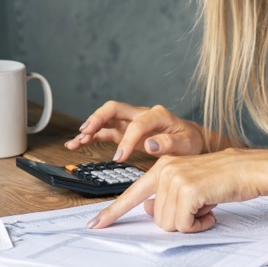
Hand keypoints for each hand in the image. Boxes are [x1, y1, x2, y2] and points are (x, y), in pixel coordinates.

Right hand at [64, 101, 205, 160]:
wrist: (191, 140)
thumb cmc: (189, 141)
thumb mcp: (187, 144)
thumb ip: (170, 143)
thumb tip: (150, 145)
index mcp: (158, 115)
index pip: (137, 124)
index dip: (127, 140)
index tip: (120, 158)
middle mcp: (141, 114)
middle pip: (114, 108)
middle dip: (98, 118)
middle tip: (86, 132)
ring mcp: (131, 122)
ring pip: (106, 118)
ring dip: (90, 127)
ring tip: (75, 141)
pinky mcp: (125, 131)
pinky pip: (105, 131)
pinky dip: (91, 136)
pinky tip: (77, 143)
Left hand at [87, 149, 267, 232]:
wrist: (249, 169)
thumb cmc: (222, 179)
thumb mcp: (190, 186)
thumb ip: (167, 196)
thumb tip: (152, 211)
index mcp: (161, 167)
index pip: (131, 194)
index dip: (112, 212)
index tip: (95, 225)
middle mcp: (164, 170)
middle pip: (157, 218)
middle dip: (180, 221)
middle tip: (199, 208)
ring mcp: (174, 178)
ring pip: (169, 223)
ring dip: (190, 223)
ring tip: (206, 206)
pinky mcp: (188, 189)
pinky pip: (185, 224)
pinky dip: (199, 224)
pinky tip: (210, 209)